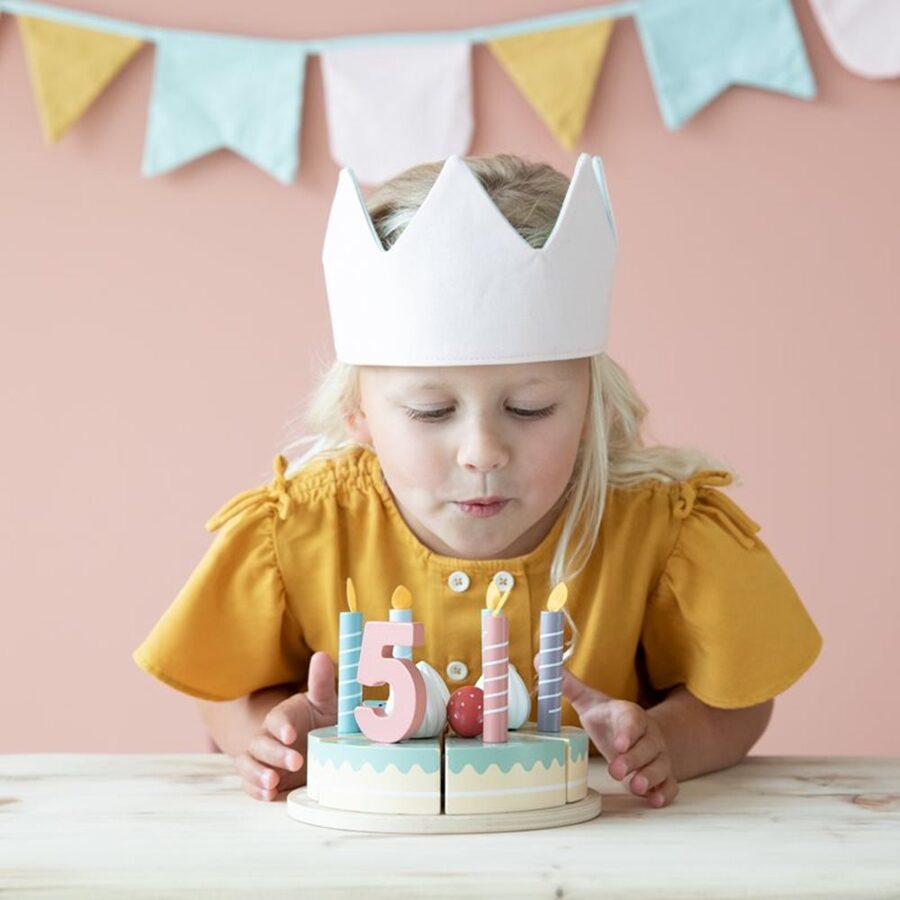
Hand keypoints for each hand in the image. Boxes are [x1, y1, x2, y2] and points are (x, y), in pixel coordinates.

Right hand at [235, 651, 336, 800]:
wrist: (315, 749)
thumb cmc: (319, 722)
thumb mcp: (324, 703)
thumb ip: (321, 682)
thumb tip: (321, 655)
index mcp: (283, 717)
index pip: (277, 719)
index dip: (281, 726)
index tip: (291, 734)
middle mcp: (268, 737)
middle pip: (261, 744)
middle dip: (275, 754)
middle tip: (296, 761)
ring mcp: (262, 759)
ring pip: (249, 764)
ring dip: (258, 774)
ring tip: (274, 783)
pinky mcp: (260, 779)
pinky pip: (249, 784)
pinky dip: (256, 790)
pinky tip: (269, 795)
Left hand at [561, 668, 678, 807]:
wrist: (636, 731)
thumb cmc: (608, 717)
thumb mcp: (588, 700)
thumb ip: (567, 684)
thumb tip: (542, 659)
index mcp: (630, 716)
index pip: (632, 722)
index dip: (627, 732)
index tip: (619, 743)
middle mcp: (648, 735)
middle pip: (647, 747)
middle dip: (633, 759)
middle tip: (616, 770)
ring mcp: (657, 756)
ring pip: (660, 766)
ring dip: (649, 777)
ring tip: (635, 786)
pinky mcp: (662, 775)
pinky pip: (670, 785)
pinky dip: (665, 793)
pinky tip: (655, 800)